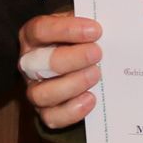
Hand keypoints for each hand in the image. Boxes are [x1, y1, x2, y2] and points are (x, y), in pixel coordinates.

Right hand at [18, 12, 102, 129]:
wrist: (79, 65)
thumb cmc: (79, 42)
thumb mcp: (79, 27)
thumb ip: (88, 25)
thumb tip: (113, 24)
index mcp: (33, 37)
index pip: (41, 30)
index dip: (67, 29)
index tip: (95, 30)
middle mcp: (29, 63)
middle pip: (41, 63)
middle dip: (72, 58)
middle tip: (97, 53)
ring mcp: (35, 89)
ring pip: (42, 93)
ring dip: (72, 85)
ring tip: (96, 75)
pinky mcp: (45, 111)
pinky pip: (51, 117)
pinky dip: (72, 111)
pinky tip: (91, 98)